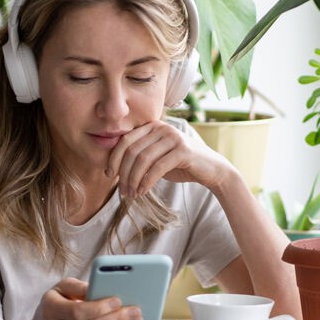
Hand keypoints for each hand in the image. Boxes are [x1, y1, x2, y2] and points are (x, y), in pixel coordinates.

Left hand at [105, 121, 230, 197]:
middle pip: (132, 150)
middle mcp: (162, 127)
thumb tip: (113, 168)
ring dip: (133, 180)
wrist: (211, 170)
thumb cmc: (180, 165)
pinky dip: (147, 181)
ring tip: (131, 194)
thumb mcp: (156, 158)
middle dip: (123, 173)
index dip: (114, 158)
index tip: (108, 175)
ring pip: (143, 159)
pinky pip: (157, 167)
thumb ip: (139, 157)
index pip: (125, 140)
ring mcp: (173, 137)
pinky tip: (142, 192)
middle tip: (122, 191)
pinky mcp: (183, 151)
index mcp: (153, 126)